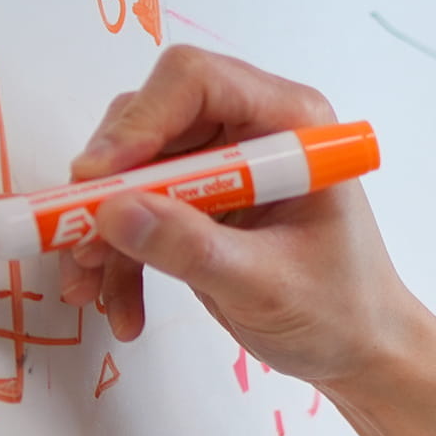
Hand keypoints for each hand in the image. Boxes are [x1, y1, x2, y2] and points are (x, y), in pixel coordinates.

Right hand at [57, 46, 418, 390]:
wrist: (360, 353)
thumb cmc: (341, 312)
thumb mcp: (268, 286)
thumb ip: (193, 249)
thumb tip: (115, 212)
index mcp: (288, 123)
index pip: (195, 82)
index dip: (140, 122)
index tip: (99, 178)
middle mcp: (249, 130)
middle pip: (148, 123)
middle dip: (107, 185)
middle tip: (75, 237)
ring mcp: (219, 167)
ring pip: (130, 171)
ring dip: (99, 230)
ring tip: (86, 287)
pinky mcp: (196, 206)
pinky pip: (135, 215)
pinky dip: (117, 259)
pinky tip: (118, 307)